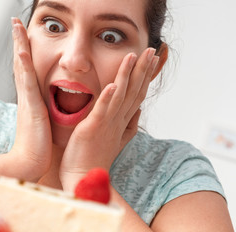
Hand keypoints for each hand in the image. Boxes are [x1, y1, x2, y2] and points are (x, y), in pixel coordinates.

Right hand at [9, 18, 51, 181]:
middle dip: (18, 41)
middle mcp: (26, 95)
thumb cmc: (38, 144)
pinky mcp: (32, 109)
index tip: (24, 34)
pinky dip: (24, 68)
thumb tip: (44, 104)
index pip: (26, 68)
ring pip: (22, 68)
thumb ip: (42, 109)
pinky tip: (22, 53)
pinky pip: (28, 84)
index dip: (23, 50)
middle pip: (20, 62)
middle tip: (15, 22)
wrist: (31, 162)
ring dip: (19, 46)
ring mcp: (27, 100)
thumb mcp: (41, 121)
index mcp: (30, 97)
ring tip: (16, 27)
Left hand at [60, 48, 159, 190]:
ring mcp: (106, 124)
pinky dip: (109, 97)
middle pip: (134, 92)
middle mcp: (118, 121)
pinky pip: (102, 110)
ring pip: (121, 96)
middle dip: (143, 70)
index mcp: (121, 121)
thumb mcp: (116, 139)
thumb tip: (138, 111)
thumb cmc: (95, 157)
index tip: (151, 60)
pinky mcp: (93, 128)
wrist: (83, 176)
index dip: (145, 77)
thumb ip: (128, 125)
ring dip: (128, 76)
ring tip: (134, 56)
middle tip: (151, 50)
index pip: (137, 95)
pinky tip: (114, 84)